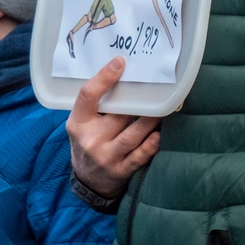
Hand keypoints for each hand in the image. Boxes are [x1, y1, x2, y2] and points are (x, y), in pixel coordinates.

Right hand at [66, 57, 159, 198]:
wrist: (89, 181)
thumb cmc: (89, 142)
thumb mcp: (83, 123)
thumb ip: (98, 104)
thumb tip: (124, 72)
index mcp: (78, 122)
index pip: (87, 96)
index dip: (103, 78)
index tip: (120, 62)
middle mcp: (90, 139)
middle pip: (118, 114)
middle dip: (139, 100)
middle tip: (158, 85)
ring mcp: (106, 156)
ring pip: (132, 134)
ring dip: (151, 120)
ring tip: (165, 107)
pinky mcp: (121, 170)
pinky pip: (139, 155)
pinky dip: (151, 144)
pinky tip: (160, 134)